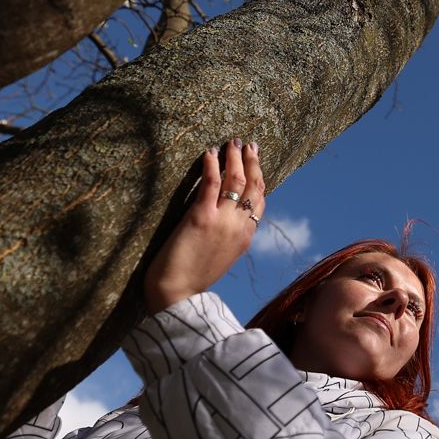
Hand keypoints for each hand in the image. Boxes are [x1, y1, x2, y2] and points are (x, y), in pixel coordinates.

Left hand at [142, 140, 266, 311]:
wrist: (178, 295)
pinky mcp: (201, 218)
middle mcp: (239, 226)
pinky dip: (212, 166)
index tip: (255, 160)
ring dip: (234, 158)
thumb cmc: (193, 278)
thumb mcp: (221, 256)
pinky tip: (210, 152)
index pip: (259, 200)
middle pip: (253, 186)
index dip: (259, 177)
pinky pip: (211, 184)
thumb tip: (224, 217)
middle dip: (252, 161)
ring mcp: (222, 222)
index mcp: (245, 236)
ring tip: (231, 142)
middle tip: (247, 143)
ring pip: (236, 180)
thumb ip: (228, 235)